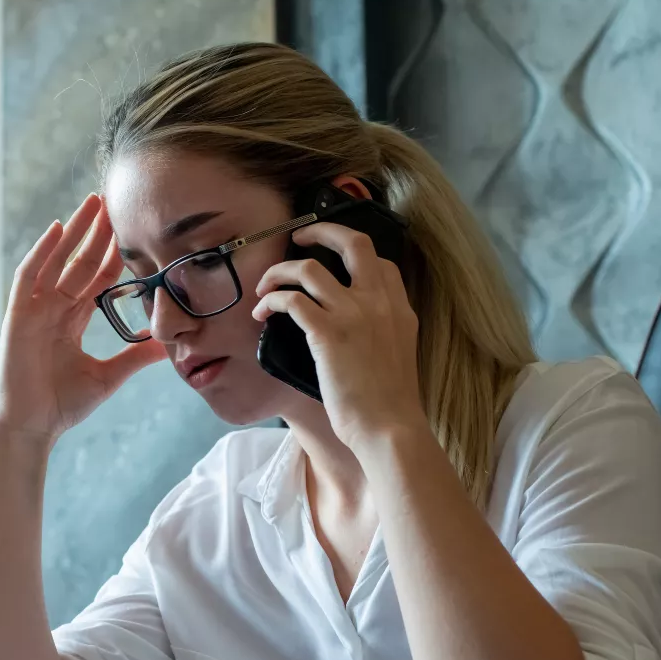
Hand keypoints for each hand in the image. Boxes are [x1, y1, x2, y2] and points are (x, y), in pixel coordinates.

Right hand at [0, 193, 165, 441]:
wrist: (32, 427)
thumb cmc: (61, 405)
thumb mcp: (109, 377)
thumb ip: (135, 357)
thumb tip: (171, 347)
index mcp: (71, 321)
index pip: (96, 278)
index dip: (113, 253)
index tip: (132, 229)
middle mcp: (53, 309)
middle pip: (78, 262)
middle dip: (96, 232)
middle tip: (114, 201)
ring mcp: (34, 310)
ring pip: (56, 260)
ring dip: (73, 231)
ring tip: (92, 203)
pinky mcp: (17, 316)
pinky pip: (29, 276)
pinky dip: (42, 252)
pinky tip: (58, 229)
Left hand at [253, 224, 428, 449]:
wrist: (390, 428)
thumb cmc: (389, 404)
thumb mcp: (396, 356)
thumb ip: (381, 332)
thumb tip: (353, 330)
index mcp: (399, 308)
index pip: (380, 260)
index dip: (351, 252)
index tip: (332, 260)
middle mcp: (379, 302)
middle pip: (352, 242)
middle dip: (320, 231)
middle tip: (298, 238)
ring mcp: (353, 314)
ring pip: (308, 268)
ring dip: (279, 271)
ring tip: (264, 287)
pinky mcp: (328, 333)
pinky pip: (290, 299)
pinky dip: (270, 300)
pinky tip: (261, 314)